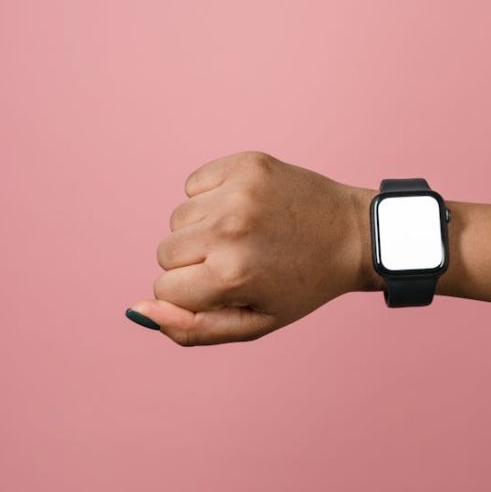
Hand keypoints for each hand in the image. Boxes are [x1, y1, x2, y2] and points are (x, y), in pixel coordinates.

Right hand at [126, 151, 377, 344]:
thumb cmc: (302, 287)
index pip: (164, 287)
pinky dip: (211, 197)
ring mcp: (237, 192)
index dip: (194, 293)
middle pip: (165, 252)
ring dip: (203, 229)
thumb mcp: (254, 322)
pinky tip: (247, 208)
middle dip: (194, 262)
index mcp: (230, 275)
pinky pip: (193, 184)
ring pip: (178, 218)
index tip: (230, 287)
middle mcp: (229, 229)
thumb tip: (137, 309)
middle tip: (241, 260)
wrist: (353, 235)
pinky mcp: (245, 163)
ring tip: (247, 234)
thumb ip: (192, 328)